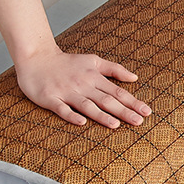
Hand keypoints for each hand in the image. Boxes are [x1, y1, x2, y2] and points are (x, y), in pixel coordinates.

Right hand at [0, 0, 150, 128]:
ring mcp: (66, 92)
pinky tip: (81, 122)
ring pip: (87, 105)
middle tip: (139, 121)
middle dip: (123, 111)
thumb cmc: (67, 62)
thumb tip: (135, 78)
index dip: (132, 102)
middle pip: (106, 100)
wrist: (36, 57)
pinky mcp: (50, 98)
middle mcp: (83, 85)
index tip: (146, 111)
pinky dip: (71, 115)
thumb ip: (114, 69)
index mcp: (94, 77)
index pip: (117, 91)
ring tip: (115, 125)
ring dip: (101, 115)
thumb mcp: (93, 61)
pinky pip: (62, 109)